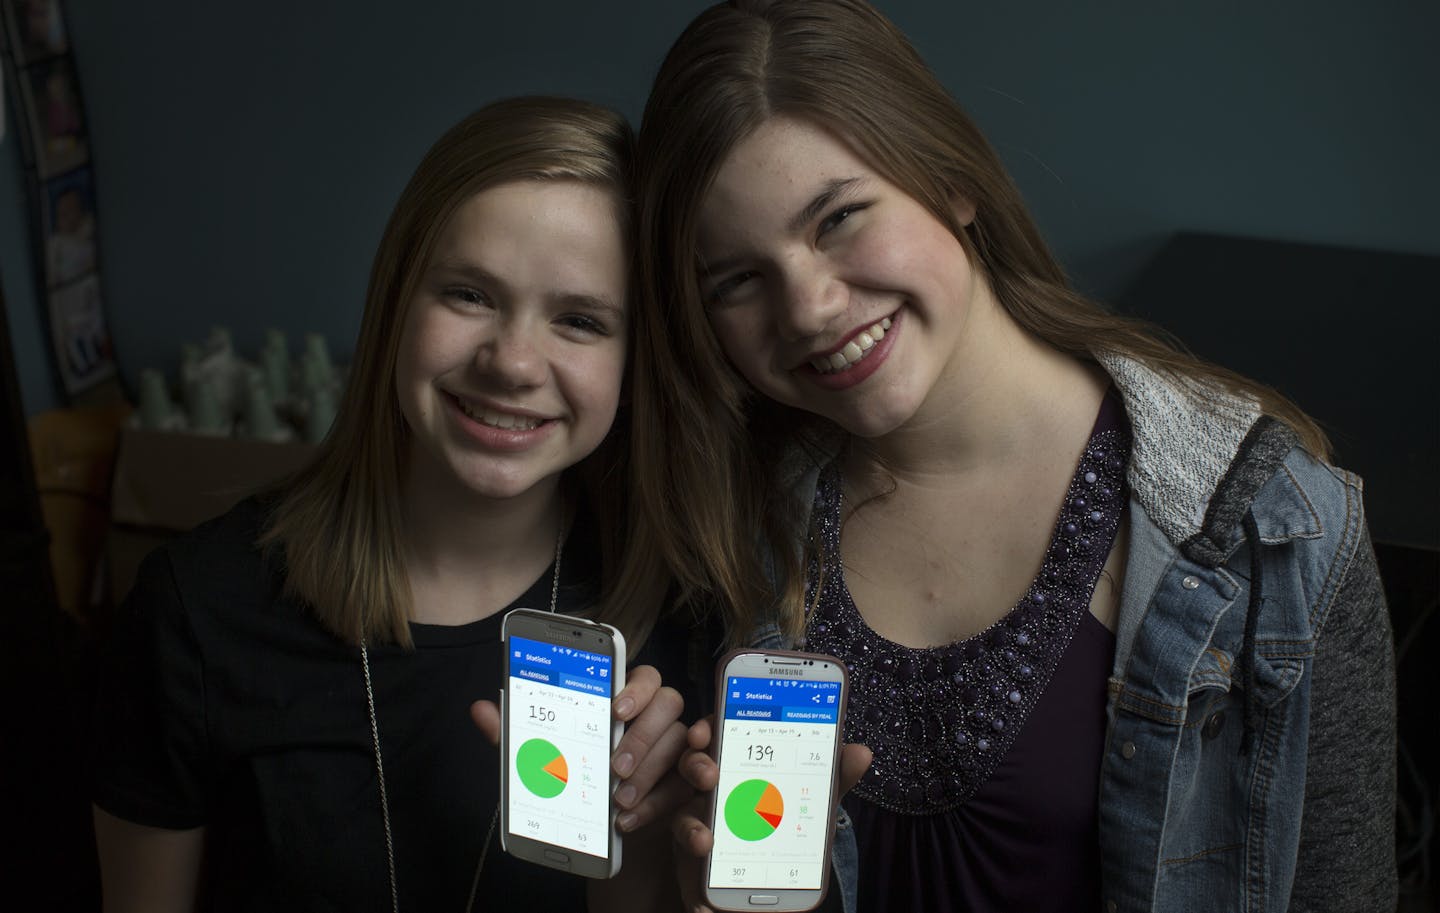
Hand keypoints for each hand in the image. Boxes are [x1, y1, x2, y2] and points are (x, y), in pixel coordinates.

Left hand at [469, 664, 688, 832]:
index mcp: (624, 700)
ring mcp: (676, 749)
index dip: (635, 687)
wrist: (602, 833)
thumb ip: (518, 735)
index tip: (616, 708)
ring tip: (618, 800)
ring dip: (649, 772)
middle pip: (669, 703)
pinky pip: (685, 786)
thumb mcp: (541, 760)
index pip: (643, 675)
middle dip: (643, 734)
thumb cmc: (575, 781)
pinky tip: (630, 819)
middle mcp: (656, 718)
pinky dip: (658, 803)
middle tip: (614, 765)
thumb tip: (481, 709)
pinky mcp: (686, 783)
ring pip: (679, 744)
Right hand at [671, 716, 871, 911]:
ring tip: (707, 808)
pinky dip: (692, 836)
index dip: (712, 724)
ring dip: (692, 802)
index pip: (725, 732)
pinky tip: (705, 843)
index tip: (707, 729)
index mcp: (745, 763)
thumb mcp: (816, 804)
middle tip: (710, 770)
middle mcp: (719, 781)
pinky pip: (684, 833)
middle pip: (697, 758)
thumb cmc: (789, 832)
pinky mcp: (692, 842)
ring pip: (683, 794)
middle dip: (699, 759)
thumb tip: (862, 752)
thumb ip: (833, 779)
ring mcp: (702, 810)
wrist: (775, 885)